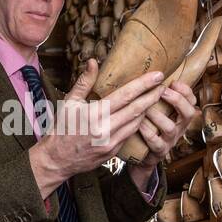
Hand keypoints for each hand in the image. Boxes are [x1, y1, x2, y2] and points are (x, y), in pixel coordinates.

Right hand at [28, 59, 164, 199]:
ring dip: (147, 110)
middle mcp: (104, 129)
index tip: (157, 75)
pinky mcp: (113, 151)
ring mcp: (110, 142)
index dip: (143, 84)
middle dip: (152, 96)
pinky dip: (137, 123)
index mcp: (94, 114)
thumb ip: (84, 82)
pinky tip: (141, 115)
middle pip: (136, 110)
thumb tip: (93, 61)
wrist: (57, 159)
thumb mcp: (69, 102)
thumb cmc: (62, 128)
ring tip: (155, 98)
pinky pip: (130, 134)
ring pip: (136, 123)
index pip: (125, 96)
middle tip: (164, 85)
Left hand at [133, 82, 198, 169]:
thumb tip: (152, 74)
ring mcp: (170, 140)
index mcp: (180, 116)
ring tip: (146, 107)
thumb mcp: (159, 112)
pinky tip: (139, 124)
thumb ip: (159, 97)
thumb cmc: (151, 129)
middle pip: (189, 113)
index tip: (173, 82)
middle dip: (177, 100)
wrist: (143, 157)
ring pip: (171, 127)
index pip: (192, 101)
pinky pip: (157, 143)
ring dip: (158, 116)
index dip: (186, 91)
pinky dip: (148, 133)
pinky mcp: (159, 152)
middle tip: (163, 91)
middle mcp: (179, 127)